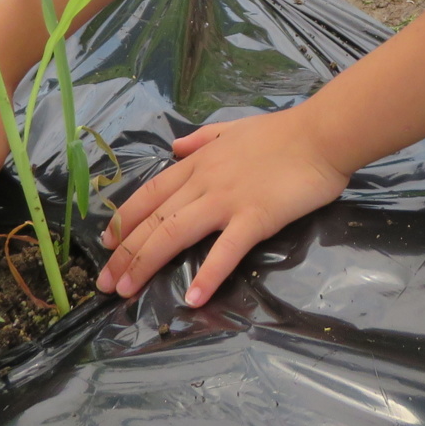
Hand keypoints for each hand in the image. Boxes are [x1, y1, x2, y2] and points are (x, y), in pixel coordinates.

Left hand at [96, 108, 349, 307]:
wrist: (321, 134)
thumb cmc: (282, 132)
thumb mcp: (232, 127)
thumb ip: (202, 138)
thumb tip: (175, 146)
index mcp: (199, 162)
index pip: (151, 193)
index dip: (125, 219)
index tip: (105, 243)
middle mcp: (204, 182)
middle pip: (155, 219)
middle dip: (125, 252)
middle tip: (103, 282)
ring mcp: (228, 200)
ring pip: (175, 233)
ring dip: (147, 263)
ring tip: (126, 292)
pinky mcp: (255, 218)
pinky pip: (226, 250)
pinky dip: (207, 274)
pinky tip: (193, 298)